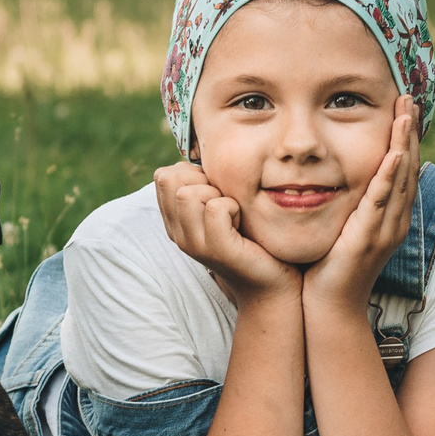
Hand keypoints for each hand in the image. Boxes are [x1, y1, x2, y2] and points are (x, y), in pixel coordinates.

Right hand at [154, 162, 300, 304]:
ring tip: (233, 214)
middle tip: (226, 204)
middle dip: (202, 181)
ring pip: (189, 193)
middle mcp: (178, 233)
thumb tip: (199, 153)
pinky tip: (241, 224)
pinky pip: (216, 208)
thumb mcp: (222, 206)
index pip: (163, 175)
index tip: (216, 193)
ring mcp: (193, 243)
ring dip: (218, 194)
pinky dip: (234, 208)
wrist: (271, 281)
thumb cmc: (251, 238)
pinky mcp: (216, 249)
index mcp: (175, 221)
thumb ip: (205, 184)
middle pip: (170, 179)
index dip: (193, 173)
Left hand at [302, 95, 418, 315]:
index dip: (405, 138)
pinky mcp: (368, 238)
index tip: (403, 108)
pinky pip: (381, 201)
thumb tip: (332, 179)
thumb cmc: (327, 271)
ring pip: (399, 179)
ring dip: (404, 143)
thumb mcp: (340, 229)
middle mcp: (394, 222)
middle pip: (408, 168)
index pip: (401, 170)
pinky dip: (389, 175)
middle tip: (409, 98)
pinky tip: (394, 153)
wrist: (328, 310)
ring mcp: (385, 231)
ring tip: (406, 112)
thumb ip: (345, 205)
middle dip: (409, 131)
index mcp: (389, 218)